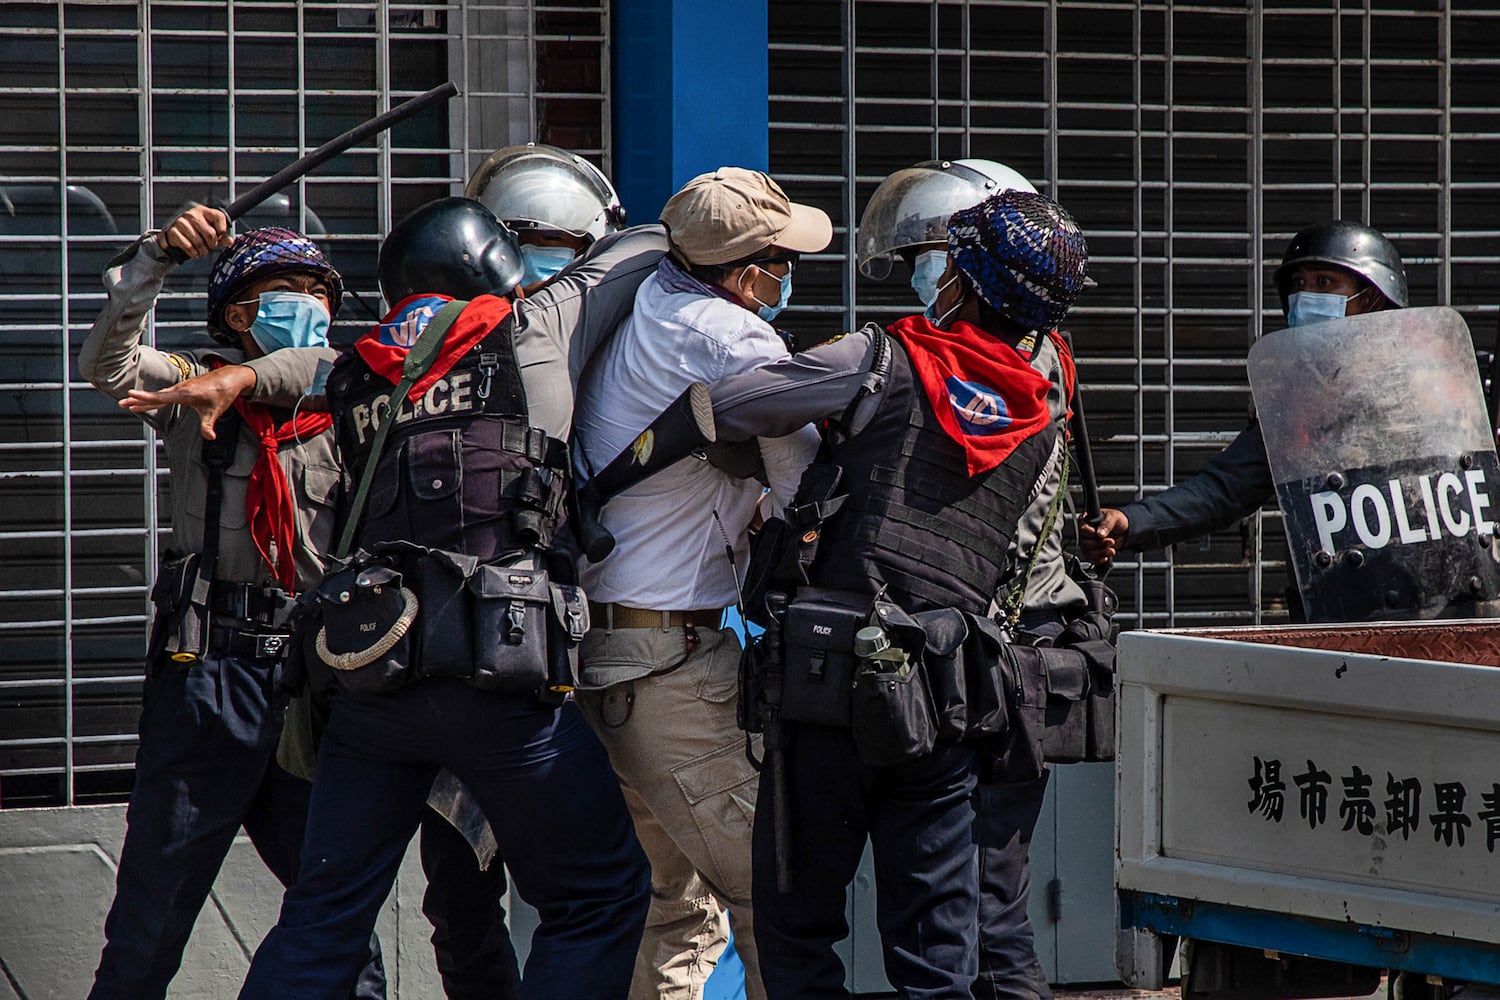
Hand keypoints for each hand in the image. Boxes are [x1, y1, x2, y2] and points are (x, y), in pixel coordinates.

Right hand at [120, 365, 256, 438]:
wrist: (230, 377)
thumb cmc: (222, 393)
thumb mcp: (215, 411)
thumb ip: (208, 425)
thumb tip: (210, 438)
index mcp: (186, 394)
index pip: (161, 397)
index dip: (145, 397)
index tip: (131, 395)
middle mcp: (181, 389)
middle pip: (155, 396)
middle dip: (138, 399)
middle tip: (121, 402)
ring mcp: (182, 388)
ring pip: (159, 394)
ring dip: (144, 398)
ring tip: (129, 403)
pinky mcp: (184, 388)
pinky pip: (165, 394)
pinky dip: (154, 397)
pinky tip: (148, 401)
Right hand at [157, 205, 231, 258]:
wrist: (174, 235)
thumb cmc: (196, 232)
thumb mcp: (211, 232)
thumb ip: (222, 237)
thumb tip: (230, 241)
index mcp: (203, 211)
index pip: (219, 218)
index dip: (222, 231)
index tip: (218, 236)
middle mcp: (191, 214)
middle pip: (210, 233)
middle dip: (212, 244)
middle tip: (209, 246)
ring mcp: (181, 222)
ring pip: (199, 242)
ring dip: (203, 251)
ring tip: (202, 251)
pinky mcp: (173, 231)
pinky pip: (188, 246)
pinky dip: (194, 253)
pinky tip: (194, 252)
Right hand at [1079, 507, 1128, 564]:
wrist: (1125, 531)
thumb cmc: (1117, 520)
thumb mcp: (1114, 517)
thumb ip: (1106, 524)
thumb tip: (1099, 533)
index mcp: (1087, 521)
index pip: (1083, 529)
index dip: (1090, 533)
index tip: (1099, 535)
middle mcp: (1086, 533)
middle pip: (1085, 543)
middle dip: (1098, 544)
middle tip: (1111, 541)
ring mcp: (1089, 543)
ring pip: (1088, 552)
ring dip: (1100, 553)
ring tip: (1111, 550)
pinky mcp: (1093, 551)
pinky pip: (1091, 558)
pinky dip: (1098, 559)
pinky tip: (1106, 557)